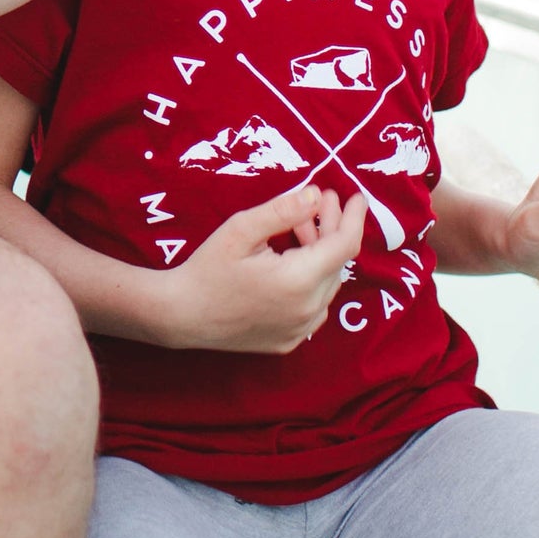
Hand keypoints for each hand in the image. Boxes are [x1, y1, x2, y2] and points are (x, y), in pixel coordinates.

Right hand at [162, 186, 368, 352]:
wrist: (181, 315)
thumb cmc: (207, 268)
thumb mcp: (240, 230)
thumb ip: (282, 211)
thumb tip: (316, 196)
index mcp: (298, 280)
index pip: (344, 245)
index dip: (354, 219)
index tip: (357, 198)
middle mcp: (308, 309)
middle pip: (336, 263)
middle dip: (331, 230)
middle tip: (317, 202)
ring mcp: (301, 329)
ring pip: (327, 285)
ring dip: (320, 255)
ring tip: (296, 232)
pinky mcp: (291, 341)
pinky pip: (314, 306)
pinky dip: (311, 282)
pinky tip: (288, 265)